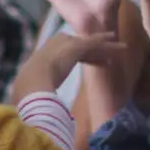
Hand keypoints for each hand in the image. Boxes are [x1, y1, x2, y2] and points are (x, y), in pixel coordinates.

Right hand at [11, 32, 125, 101]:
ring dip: (108, 46)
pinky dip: (110, 47)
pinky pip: (98, 45)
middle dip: (94, 47)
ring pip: (92, 43)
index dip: (82, 56)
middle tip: (106, 48)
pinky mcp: (77, 47)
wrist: (31, 81)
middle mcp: (56, 43)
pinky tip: (121, 49)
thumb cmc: (28, 88)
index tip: (91, 60)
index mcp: (45, 51)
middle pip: (81, 44)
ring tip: (122, 47)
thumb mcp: (32, 87)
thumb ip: (37, 91)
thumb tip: (34, 106)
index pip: (68, 51)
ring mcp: (66, 43)